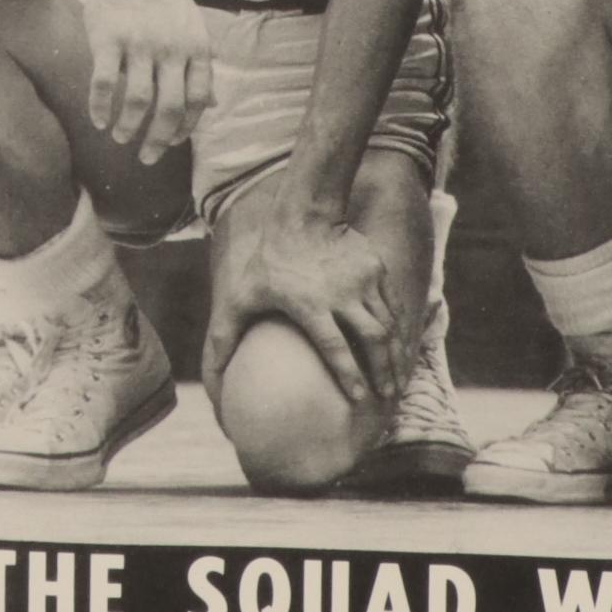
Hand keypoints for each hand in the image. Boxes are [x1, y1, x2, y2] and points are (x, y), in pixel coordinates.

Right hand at [70, 0, 215, 163]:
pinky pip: (105, 84)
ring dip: (129, 127)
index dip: (186, 127)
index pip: (198, 100)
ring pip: (137, 101)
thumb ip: (199, 66)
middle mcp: (170, 47)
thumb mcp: (190, 26)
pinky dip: (101, 108)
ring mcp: (139, 43)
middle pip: (169, 108)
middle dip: (158, 140)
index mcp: (195, 47)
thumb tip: (212, 105)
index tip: (173, 142)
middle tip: (148, 157)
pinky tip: (98, 120)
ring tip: (121, 137)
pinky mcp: (107, 39)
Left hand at [199, 180, 403, 417]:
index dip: (349, 374)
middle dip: (384, 371)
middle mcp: (342, 292)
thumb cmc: (268, 261)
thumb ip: (224, 339)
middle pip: (373, 338)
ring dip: (396, 356)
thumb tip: (212, 382)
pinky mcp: (377, 269)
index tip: (358, 399)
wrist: (303, 212)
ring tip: (398, 382)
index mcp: (310, 302)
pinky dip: (400, 331)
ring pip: (389, 324)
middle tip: (388, 398)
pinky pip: (394, 306)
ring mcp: (364, 279)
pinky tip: (400, 349)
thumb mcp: (240, 296)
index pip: (335, 345)